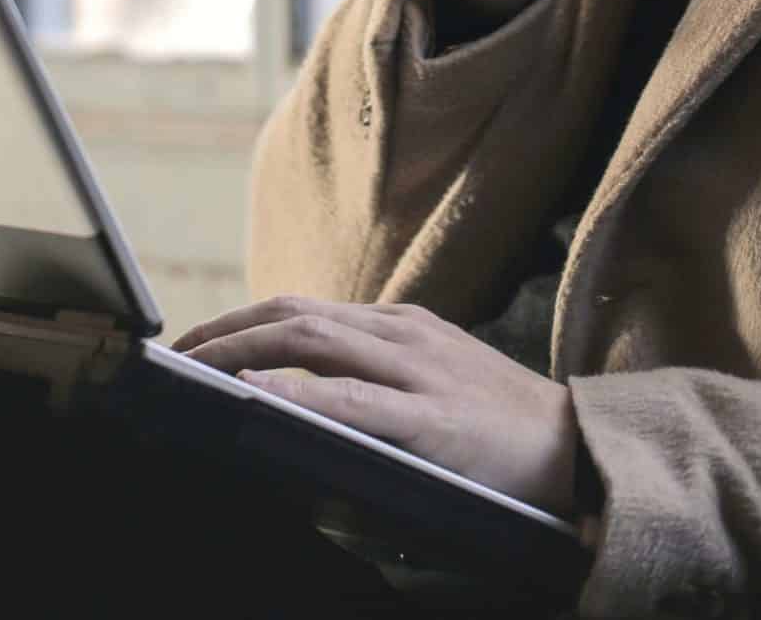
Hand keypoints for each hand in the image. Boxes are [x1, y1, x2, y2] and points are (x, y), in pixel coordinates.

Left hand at [173, 295, 582, 517]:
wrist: (584, 453)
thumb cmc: (505, 428)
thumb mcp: (438, 382)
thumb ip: (379, 381)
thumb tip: (303, 396)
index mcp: (402, 327)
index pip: (304, 308)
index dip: (242, 318)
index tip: (196, 340)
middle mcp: (404, 335)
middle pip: (295, 314)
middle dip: (226, 331)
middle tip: (175, 357)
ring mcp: (419, 371)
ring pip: (312, 341)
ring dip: (242, 352)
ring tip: (194, 371)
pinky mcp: (433, 419)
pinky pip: (352, 399)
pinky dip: (298, 393)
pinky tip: (257, 398)